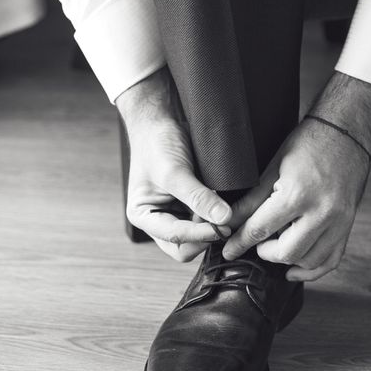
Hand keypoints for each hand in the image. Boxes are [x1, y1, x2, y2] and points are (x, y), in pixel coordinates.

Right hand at [116, 68, 232, 261]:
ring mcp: (173, 216)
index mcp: (143, 216)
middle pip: (184, 248)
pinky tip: (225, 208)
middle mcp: (157, 221)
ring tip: (227, 213)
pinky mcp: (188, 208)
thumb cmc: (157, 144)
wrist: (159, 122)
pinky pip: (204, 224)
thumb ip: (198, 197)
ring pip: (196, 240)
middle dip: (205, 239)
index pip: (174, 238)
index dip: (200, 235)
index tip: (223, 226)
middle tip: (226, 223)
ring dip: (212, 231)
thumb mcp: (175, 171)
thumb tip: (223, 219)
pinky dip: (215, 221)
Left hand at [222, 119, 369, 280]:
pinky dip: (311, 269)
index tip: (228, 251)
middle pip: (286, 252)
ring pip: (308, 260)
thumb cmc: (305, 145)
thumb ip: (250, 200)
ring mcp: (339, 221)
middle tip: (254, 241)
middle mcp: (321, 212)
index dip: (239, 243)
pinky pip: (331, 260)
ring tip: (273, 245)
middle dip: (264, 252)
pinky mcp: (349, 225)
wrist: (345, 134)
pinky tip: (294, 269)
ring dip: (286, 259)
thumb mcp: (271, 169)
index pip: (260, 229)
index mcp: (297, 195)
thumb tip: (226, 222)